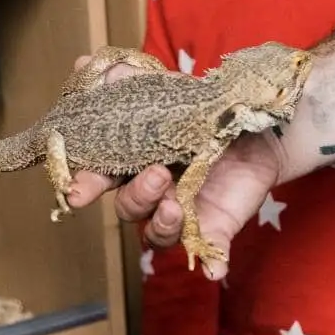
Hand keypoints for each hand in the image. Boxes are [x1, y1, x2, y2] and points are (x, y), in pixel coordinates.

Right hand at [66, 56, 281, 280]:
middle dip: (135, 198)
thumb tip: (90, 67)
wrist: (257, 124)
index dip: (86, 183)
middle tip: (154, 178)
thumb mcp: (170, 88)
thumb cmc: (204, 109)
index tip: (78, 188)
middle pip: (129, 207)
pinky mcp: (214, 227)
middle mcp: (152, 191)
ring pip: (158, 232)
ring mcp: (182, 212)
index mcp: (133, 159)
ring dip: (162, 222)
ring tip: (177, 202)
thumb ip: (132, 80)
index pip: (101, 175)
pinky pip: (210, 253)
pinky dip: (211, 262)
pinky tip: (215, 266)